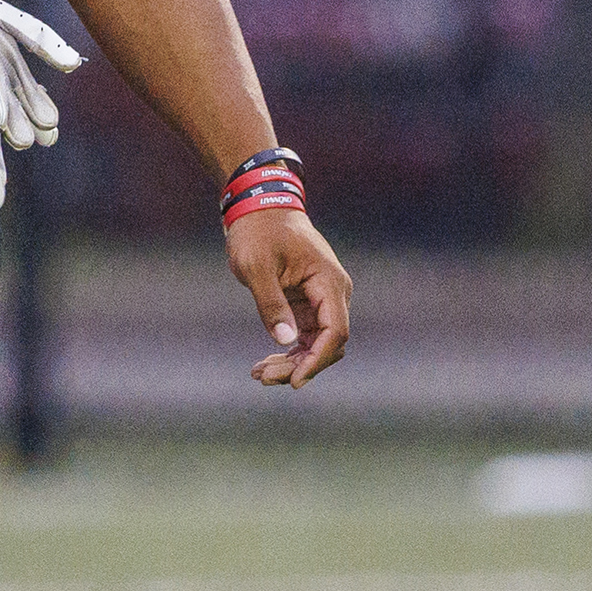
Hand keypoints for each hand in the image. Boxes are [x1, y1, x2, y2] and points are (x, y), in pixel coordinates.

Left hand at [228, 205, 351, 387]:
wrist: (258, 210)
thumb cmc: (257, 232)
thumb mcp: (256, 266)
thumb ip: (271, 303)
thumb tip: (286, 340)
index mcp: (328, 282)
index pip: (335, 331)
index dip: (317, 359)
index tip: (294, 380)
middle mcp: (332, 293)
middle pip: (327, 343)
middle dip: (300, 365)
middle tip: (264, 377)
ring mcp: (321, 300)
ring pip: (316, 344)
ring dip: (292, 362)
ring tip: (259, 374)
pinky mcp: (307, 304)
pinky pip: (305, 337)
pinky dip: (287, 351)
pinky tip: (264, 365)